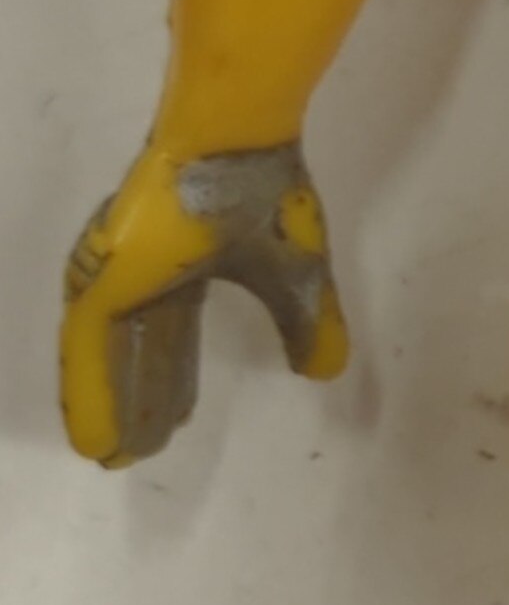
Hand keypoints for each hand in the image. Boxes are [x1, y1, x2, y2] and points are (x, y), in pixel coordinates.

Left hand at [61, 142, 349, 469]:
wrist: (239, 147)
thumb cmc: (268, 198)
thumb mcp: (299, 282)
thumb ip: (309, 328)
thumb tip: (323, 372)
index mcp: (185, 267)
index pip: (173, 336)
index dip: (175, 381)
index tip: (176, 422)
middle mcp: (146, 272)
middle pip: (139, 354)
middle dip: (139, 404)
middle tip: (133, 452)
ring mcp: (120, 274)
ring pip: (108, 359)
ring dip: (110, 409)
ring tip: (108, 456)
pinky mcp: (105, 278)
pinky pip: (90, 352)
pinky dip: (91, 396)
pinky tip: (96, 437)